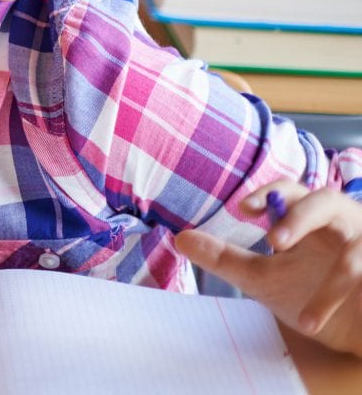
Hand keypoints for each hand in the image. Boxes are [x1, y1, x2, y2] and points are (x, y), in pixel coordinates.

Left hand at [177, 183, 361, 352]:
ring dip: (330, 284)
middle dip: (300, 218)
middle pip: (327, 201)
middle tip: (272, 241)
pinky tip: (318, 321)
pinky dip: (345, 301)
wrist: (353, 335)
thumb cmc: (310, 294)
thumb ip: (226, 257)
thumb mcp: (263, 278)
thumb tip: (180, 238)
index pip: (291, 191)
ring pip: (354, 253)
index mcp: (312, 217)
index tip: (242, 209)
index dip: (268, 193)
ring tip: (305, 319)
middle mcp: (345, 224)